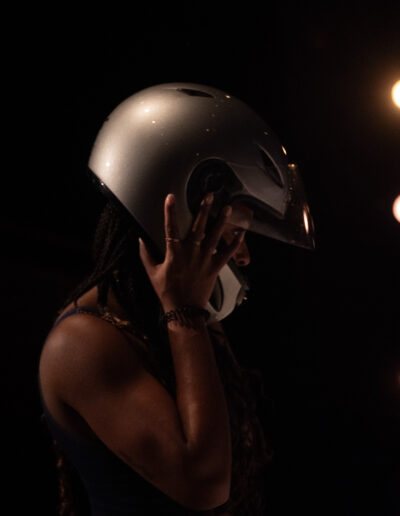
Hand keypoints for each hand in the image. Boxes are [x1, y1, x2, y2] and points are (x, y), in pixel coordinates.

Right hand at [138, 192, 244, 310]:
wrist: (183, 310)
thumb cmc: (166, 292)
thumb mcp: (152, 273)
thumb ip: (146, 255)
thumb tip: (140, 240)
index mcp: (175, 253)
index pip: (170, 227)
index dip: (170, 211)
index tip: (170, 197)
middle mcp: (191, 253)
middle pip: (198, 227)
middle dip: (203, 210)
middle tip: (208, 195)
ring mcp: (205, 260)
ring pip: (215, 237)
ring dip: (221, 221)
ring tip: (227, 207)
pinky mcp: (215, 268)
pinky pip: (227, 254)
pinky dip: (235, 244)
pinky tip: (242, 233)